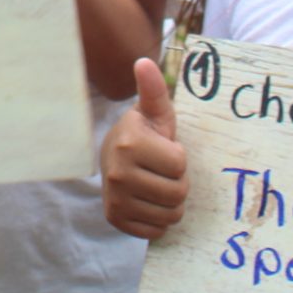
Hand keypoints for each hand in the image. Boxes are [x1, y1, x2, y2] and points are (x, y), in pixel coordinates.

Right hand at [102, 58, 189, 240]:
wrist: (112, 159)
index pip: (180, 166)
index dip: (178, 159)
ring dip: (169, 204)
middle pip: (178, 194)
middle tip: (161, 172)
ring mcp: (115, 199)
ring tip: (156, 186)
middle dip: (177, 184)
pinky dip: (156, 221)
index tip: (162, 150)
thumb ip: (154, 90)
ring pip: (170, 215)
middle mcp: (118, 174)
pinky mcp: (116, 219)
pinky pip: (156, 231)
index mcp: (130, 144)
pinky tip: (147, 202)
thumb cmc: (143, 134)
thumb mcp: (154, 112)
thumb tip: (144, 61)